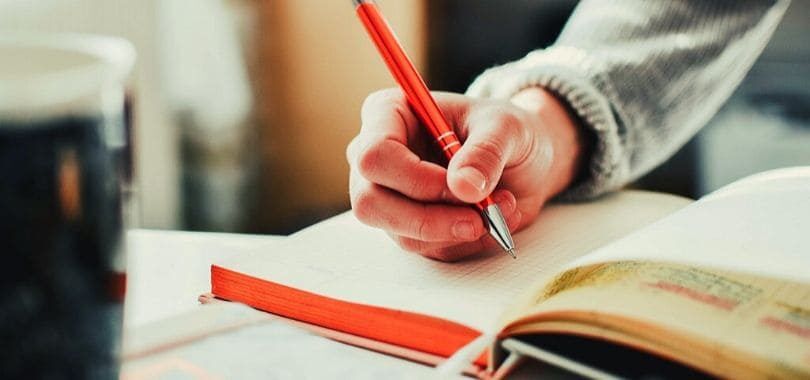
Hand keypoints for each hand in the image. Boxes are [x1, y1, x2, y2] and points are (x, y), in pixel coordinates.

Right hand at [347, 87, 584, 260]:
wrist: (523, 159)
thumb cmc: (506, 131)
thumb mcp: (507, 127)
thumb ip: (486, 151)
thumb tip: (464, 187)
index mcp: (388, 114)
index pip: (374, 155)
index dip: (414, 178)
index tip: (461, 186)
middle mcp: (378, 157)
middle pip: (371, 202)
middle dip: (429, 218)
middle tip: (478, 217)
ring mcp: (388, 195)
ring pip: (400, 232)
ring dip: (456, 230)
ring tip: (499, 207)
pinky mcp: (407, 226)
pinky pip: (426, 248)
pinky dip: (464, 240)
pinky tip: (491, 218)